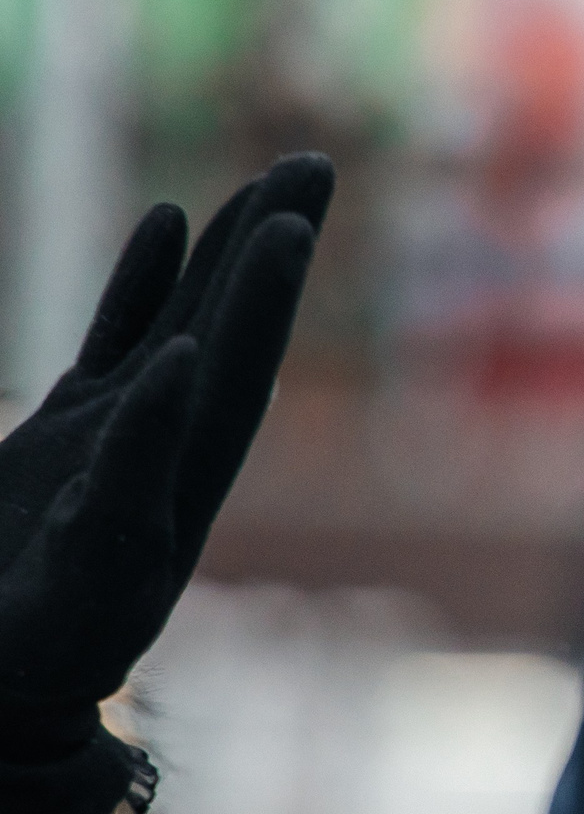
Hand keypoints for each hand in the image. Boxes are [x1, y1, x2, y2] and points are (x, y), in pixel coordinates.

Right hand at [0, 155, 332, 813]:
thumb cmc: (35, 649)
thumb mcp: (88, 569)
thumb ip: (129, 476)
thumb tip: (182, 371)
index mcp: (180, 485)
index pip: (233, 376)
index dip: (258, 302)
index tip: (288, 224)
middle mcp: (168, 454)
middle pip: (231, 332)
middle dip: (271, 250)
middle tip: (317, 164)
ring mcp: (123, 438)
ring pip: (186, 321)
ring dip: (228, 251)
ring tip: (277, 175)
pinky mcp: (71, 437)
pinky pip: (121, 338)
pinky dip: (146, 282)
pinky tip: (171, 217)